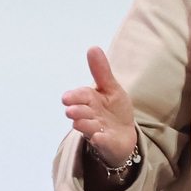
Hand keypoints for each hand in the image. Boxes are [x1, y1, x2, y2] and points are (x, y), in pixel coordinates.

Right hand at [62, 46, 136, 166]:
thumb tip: (92, 47)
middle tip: (73, 111)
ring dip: (86, 124)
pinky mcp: (106, 143)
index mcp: (90, 101)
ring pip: (88, 127)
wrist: (124, 134)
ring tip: (83, 122)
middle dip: (77, 111)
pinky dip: (100, 140)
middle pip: (80, 113)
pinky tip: (99, 137)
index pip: (80, 96)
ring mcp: (96, 130)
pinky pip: (101, 142)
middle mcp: (89, 116)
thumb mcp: (111, 88)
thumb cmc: (114, 109)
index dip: (75, 97)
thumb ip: (101, 71)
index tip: (67, 98)